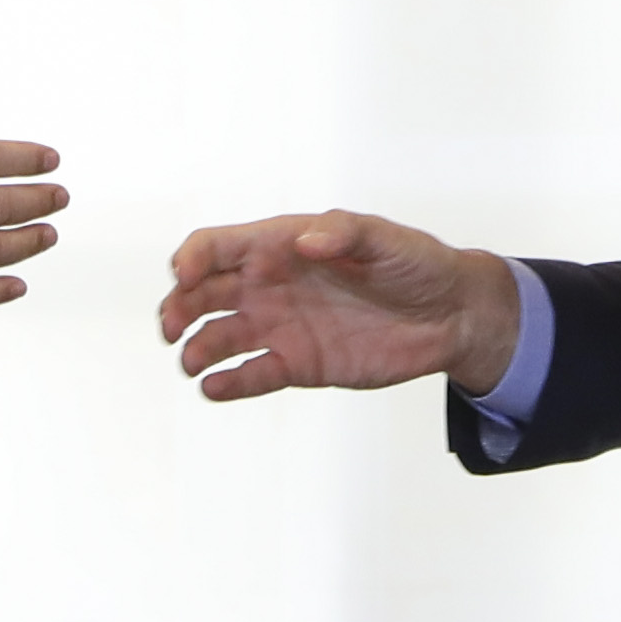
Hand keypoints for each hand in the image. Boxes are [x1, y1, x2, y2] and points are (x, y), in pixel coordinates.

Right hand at [159, 211, 519, 401]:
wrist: (449, 316)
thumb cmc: (415, 263)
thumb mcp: (384, 238)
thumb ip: (344, 234)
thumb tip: (305, 242)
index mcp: (280, 245)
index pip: (217, 246)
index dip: (193, 258)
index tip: (185, 275)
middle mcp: (270, 285)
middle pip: (203, 293)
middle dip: (178, 307)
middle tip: (171, 327)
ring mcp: (280, 326)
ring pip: (218, 336)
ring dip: (196, 347)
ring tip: (192, 362)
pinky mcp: (297, 364)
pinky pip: (251, 375)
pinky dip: (227, 383)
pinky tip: (212, 388)